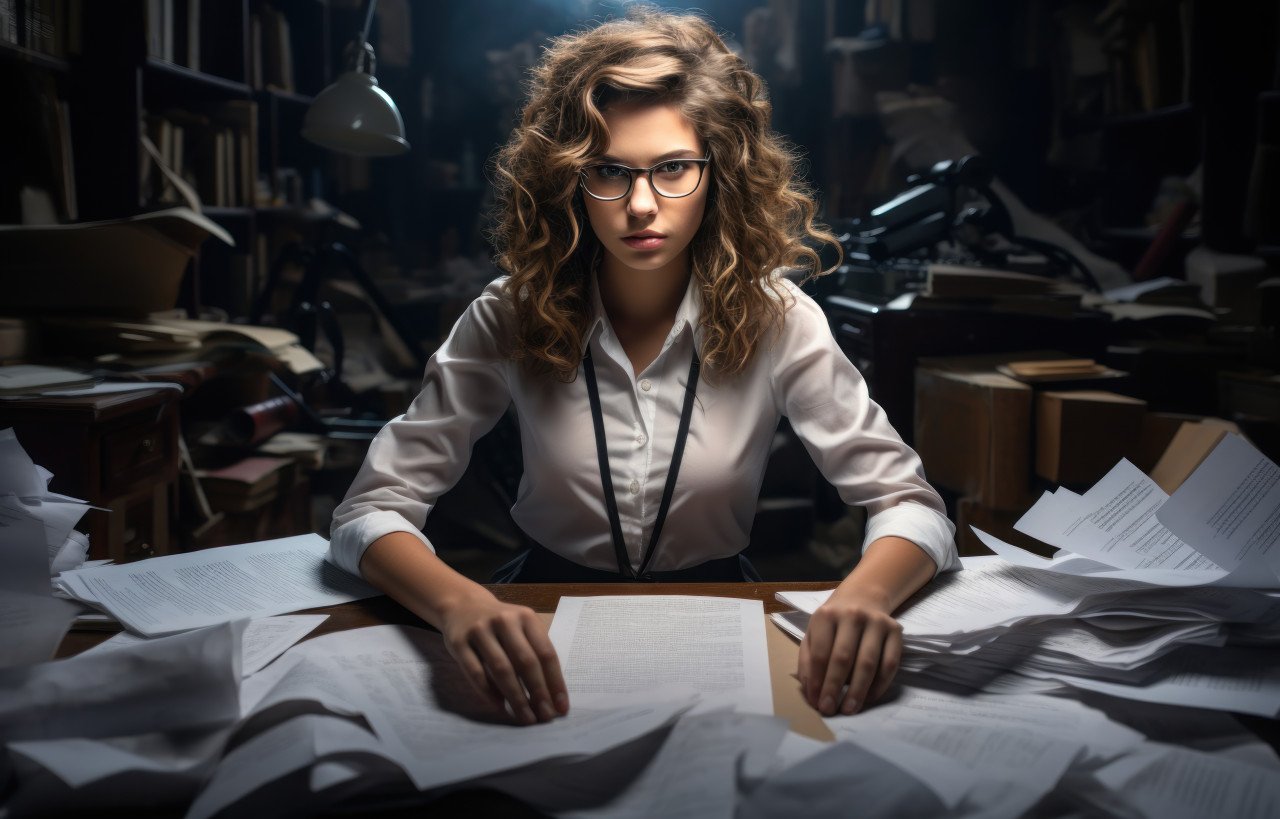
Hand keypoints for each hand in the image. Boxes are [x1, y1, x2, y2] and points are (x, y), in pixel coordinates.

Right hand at [440, 594, 569, 724]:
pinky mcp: (459, 642)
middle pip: (526, 662)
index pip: (546, 653)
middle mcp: (504, 621)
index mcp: (526, 617)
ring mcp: (480, 630)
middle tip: (544, 717)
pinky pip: (476, 673)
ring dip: (516, 698)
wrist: (462, 606)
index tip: (560, 707)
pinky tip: (501, 707)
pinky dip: (490, 693)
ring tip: (525, 718)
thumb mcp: (521, 627)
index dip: (555, 682)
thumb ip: (535, 652)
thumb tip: (551, 695)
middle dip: (537, 693)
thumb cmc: (500, 625)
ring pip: (502, 669)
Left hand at [797, 588, 902, 716]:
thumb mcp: (813, 633)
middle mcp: (852, 615)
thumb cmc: (834, 624)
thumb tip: (810, 692)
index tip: (816, 702)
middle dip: (835, 688)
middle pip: (843, 658)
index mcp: (826, 615)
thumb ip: (807, 660)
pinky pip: (890, 663)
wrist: (862, 599)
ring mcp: (876, 622)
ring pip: (868, 662)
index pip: (820, 653)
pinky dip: (880, 684)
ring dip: (858, 690)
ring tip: (849, 709)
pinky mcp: (896, 630)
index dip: (817, 680)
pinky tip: (869, 698)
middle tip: (830, 710)